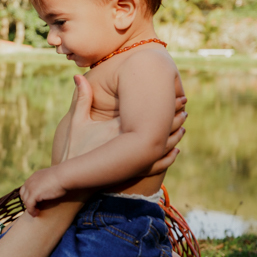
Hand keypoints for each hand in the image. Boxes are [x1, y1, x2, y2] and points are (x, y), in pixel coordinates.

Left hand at [19, 168, 66, 216]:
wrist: (64, 175)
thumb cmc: (63, 177)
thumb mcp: (52, 177)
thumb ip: (48, 181)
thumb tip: (52, 186)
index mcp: (35, 176)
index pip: (26, 187)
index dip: (29, 195)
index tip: (34, 202)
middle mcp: (30, 181)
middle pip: (23, 194)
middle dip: (27, 201)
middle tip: (34, 208)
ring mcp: (31, 187)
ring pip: (25, 200)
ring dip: (30, 208)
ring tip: (36, 212)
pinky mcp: (33, 194)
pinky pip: (29, 205)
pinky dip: (31, 211)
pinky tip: (36, 214)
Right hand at [62, 75, 186, 166]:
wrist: (75, 180)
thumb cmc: (73, 150)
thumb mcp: (75, 123)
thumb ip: (82, 99)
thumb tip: (78, 76)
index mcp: (121, 129)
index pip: (152, 113)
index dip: (167, 103)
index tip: (179, 94)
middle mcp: (133, 144)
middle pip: (163, 127)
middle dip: (176, 115)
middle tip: (184, 103)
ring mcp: (136, 160)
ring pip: (166, 146)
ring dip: (176, 133)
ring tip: (183, 122)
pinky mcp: (136, 171)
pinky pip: (160, 164)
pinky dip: (170, 155)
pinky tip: (175, 149)